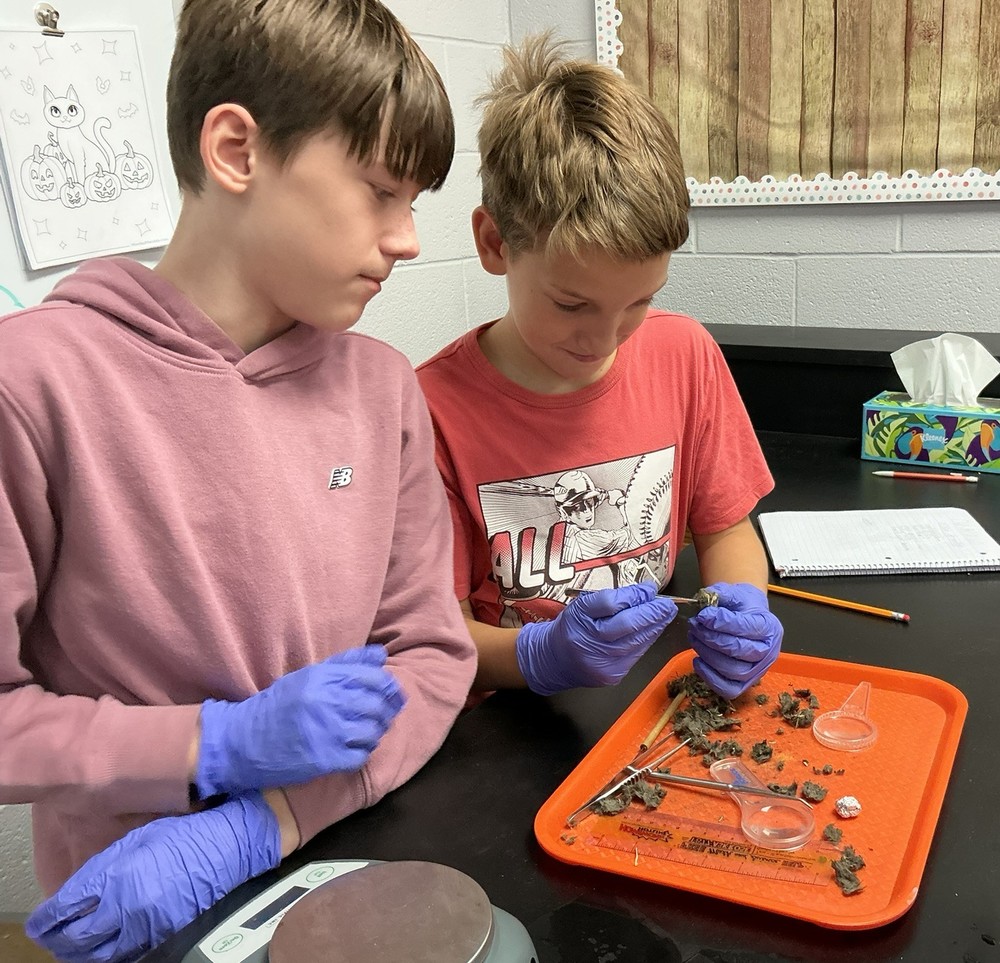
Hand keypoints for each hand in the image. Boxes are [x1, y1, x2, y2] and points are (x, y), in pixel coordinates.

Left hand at [25, 792, 279, 962]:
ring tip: (72, 949)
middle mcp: (126, 905)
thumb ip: (104, 866)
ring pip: (98, 956)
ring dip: (79, 954)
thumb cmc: (184, 835)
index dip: (47, 919)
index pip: (66, 908)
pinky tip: (103, 950)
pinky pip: (125, 955)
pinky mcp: (163, 935)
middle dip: (58, 940)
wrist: (228, 846)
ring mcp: (145, 925)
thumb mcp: (137, 839)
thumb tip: (77, 892)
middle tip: (50, 937)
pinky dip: (108, 956)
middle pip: (76, 939)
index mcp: (118, 875)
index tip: (39, 922)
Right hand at [196, 644, 404, 797]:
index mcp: (320, 678)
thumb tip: (380, 654)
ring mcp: (324, 732)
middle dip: (387, 710)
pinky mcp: (322, 760)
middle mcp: (324, 702)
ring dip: (376, 732)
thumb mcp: (308, 676)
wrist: (241, 742)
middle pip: (375, 703)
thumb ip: (346, 663)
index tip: (392, 693)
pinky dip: (364, 752)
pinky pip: (360, 756)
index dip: (389, 686)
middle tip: (386, 714)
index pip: (371, 677)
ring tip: (369, 731)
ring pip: (372, 730)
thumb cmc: (278, 706)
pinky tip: (356, 748)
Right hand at [515, 582, 677, 694]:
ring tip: (666, 615)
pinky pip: (635, 655)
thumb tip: (646, 592)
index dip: (633, 595)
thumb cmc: (573, 627)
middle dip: (652, 613)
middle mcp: (589, 642)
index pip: (610, 603)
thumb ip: (612, 598)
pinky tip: (653, 630)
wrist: (555, 660)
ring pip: (636, 641)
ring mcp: (601, 662)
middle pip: (627, 624)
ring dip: (655, 627)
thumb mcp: (583, 606)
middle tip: (668, 604)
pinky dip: (646, 640)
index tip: (649, 588)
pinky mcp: (611, 675)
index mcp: (578, 618)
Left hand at [688, 583, 781, 698]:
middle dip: (711, 638)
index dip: (721, 622)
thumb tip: (705, 599)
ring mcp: (758, 671)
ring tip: (694, 638)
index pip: (745, 627)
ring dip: (707, 654)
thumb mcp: (735, 593)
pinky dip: (709, 677)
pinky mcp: (745, 684)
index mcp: (770, 627)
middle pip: (738, 650)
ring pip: (732, 670)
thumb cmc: (742, 606)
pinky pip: (728, 689)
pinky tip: (698, 660)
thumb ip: (721, 594)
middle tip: (694, 625)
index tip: (702, 615)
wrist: (747, 616)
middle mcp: (769, 652)